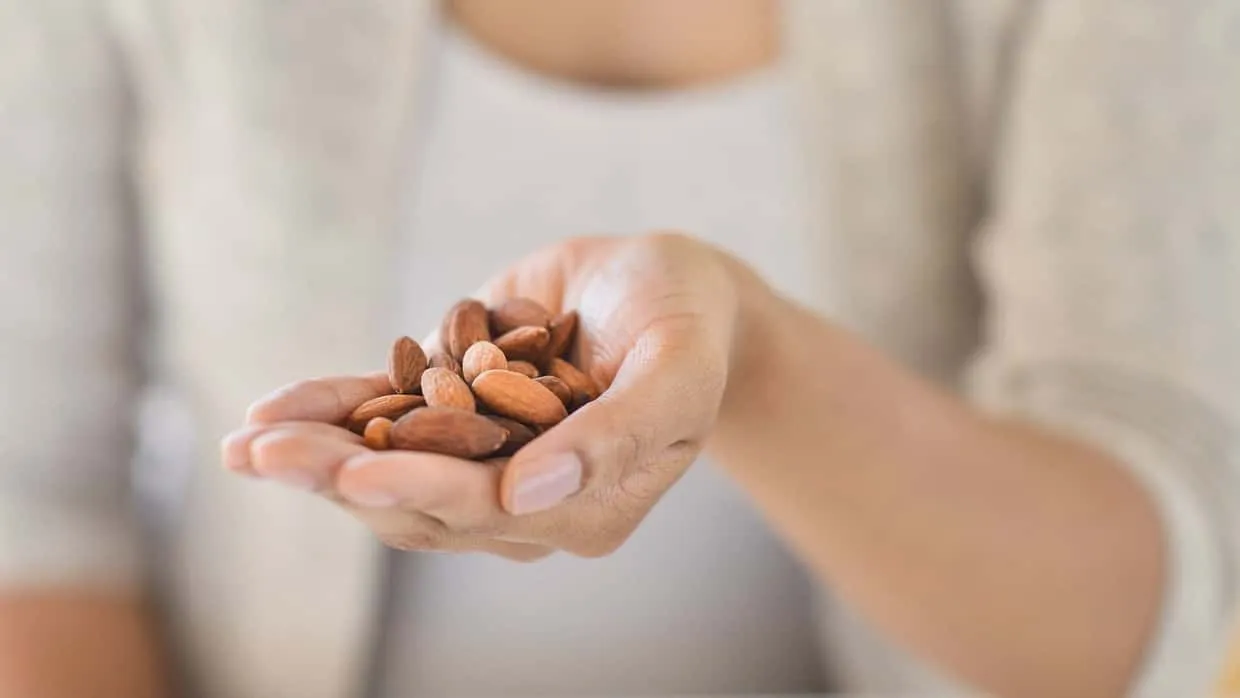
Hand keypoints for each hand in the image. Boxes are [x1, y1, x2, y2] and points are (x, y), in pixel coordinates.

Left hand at [221, 233, 749, 559]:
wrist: (667, 284)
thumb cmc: (689, 322)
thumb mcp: (680, 367)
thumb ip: (619, 433)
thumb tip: (530, 489)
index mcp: (587, 504)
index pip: (493, 507)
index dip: (423, 489)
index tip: (352, 474)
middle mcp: (526, 495)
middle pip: (422, 500)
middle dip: (339, 477)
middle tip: (262, 456)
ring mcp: (486, 455)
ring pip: (391, 470)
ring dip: (317, 457)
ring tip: (244, 443)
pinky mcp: (456, 408)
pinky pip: (387, 420)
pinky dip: (333, 412)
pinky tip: (273, 411)